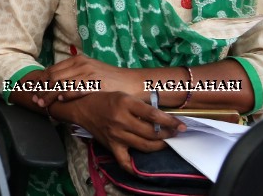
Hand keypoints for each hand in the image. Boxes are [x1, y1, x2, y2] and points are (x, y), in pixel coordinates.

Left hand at [30, 54, 141, 106]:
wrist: (134, 82)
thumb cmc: (110, 79)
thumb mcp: (90, 71)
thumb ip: (74, 74)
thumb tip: (54, 82)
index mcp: (78, 60)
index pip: (52, 69)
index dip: (40, 80)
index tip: (31, 89)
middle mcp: (81, 64)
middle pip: (54, 76)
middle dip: (41, 89)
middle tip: (34, 100)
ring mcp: (89, 74)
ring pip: (61, 84)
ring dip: (49, 95)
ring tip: (42, 104)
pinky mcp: (97, 84)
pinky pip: (76, 89)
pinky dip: (65, 94)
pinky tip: (59, 100)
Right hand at [69, 93, 184, 173]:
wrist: (81, 108)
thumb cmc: (104, 98)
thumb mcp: (124, 95)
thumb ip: (141, 106)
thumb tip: (162, 118)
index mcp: (125, 103)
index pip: (153, 115)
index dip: (170, 122)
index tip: (181, 125)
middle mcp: (121, 119)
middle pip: (151, 132)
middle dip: (168, 134)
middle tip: (174, 133)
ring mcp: (116, 135)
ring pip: (145, 146)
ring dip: (159, 145)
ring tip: (165, 142)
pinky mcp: (112, 146)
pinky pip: (125, 161)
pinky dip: (135, 168)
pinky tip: (143, 168)